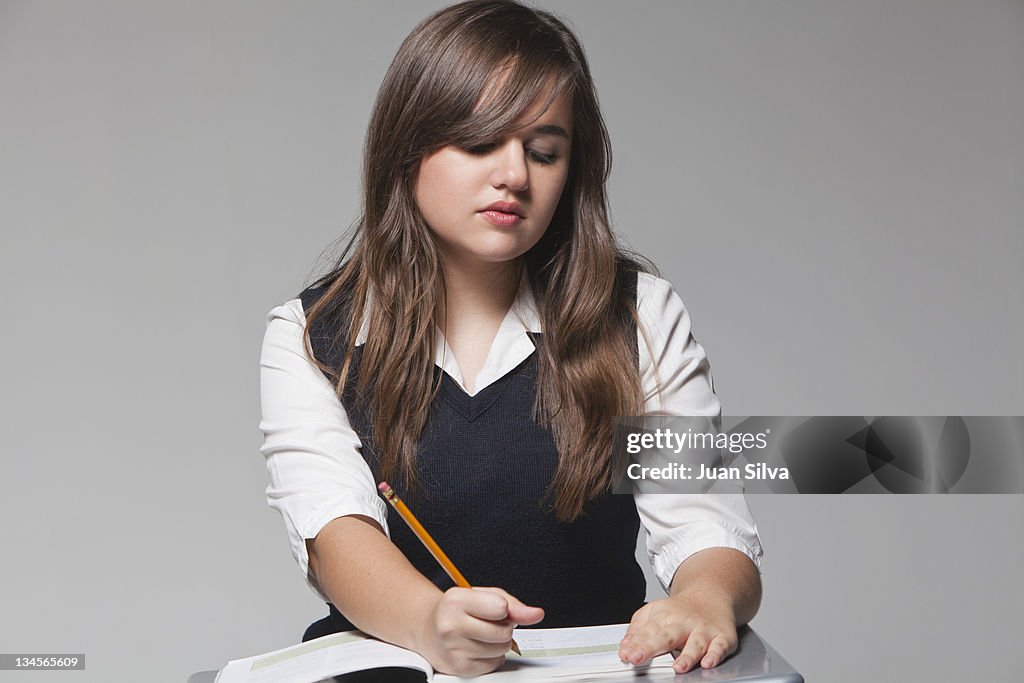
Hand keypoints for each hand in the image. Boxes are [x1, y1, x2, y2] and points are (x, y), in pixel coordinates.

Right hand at [418, 586, 543, 675]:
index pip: (500, 607)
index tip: (494, 608)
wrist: (428, 629)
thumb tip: (535, 614)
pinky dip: (492, 656)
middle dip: (504, 627)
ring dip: (499, 643)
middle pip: (504, 632)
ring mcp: (454, 649)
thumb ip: (512, 604)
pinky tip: (477, 647)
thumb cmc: (457, 610)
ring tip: (482, 635)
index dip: (504, 609)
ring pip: (502, 649)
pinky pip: (495, 664)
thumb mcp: (481, 595)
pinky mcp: (460, 668)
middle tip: (488, 623)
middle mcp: (451, 626)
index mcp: (456, 601)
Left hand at [618, 591, 737, 673]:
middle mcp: (683, 624)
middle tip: (637, 658)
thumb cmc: (681, 609)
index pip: (647, 632)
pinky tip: (707, 662)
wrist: (711, 593)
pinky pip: (720, 647)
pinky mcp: (722, 637)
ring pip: (695, 644)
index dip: (635, 644)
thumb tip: (625, 647)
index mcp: (664, 617)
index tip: (626, 654)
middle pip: (666, 637)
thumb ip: (638, 629)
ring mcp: (703, 630)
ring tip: (678, 667)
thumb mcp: (655, 611)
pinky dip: (715, 655)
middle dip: (651, 648)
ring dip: (687, 656)